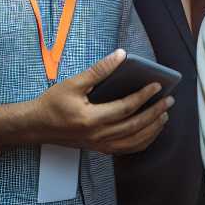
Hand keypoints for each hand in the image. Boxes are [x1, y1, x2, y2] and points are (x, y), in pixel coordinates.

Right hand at [31, 49, 172, 154]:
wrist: (35, 126)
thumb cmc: (51, 104)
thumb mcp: (73, 83)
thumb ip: (99, 70)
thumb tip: (120, 55)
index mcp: (90, 119)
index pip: (125, 108)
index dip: (143, 96)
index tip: (157, 85)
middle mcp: (97, 135)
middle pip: (135, 126)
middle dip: (155, 113)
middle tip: (169, 100)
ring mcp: (99, 145)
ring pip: (134, 142)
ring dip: (152, 129)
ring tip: (164, 115)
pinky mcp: (99, 148)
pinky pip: (126, 149)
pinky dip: (142, 141)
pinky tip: (150, 131)